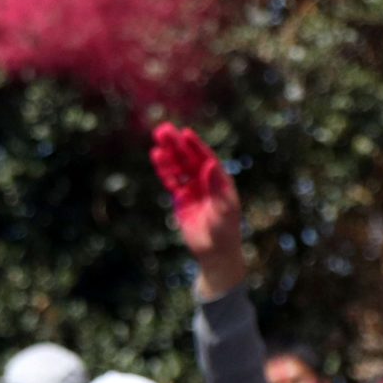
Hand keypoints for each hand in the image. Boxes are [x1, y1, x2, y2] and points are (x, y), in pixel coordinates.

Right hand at [149, 123, 245, 299]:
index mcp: (220, 181)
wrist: (215, 253)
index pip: (206, 158)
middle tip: (163, 129)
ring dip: (168, 154)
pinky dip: (164, 170)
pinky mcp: (181, 200)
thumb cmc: (225, 231)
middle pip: (188, 159)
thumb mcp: (224, 209)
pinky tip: (157, 157)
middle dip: (177, 144)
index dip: (195, 146)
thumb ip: (216, 187)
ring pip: (178, 167)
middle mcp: (206, 182)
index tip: (185, 133)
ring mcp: (193, 189)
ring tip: (156, 139)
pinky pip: (172, 181)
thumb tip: (209, 164)